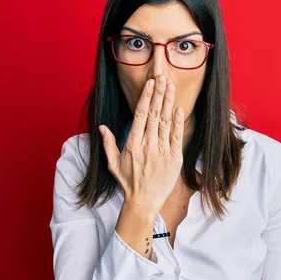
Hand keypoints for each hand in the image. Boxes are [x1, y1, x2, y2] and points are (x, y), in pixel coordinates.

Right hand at [99, 75, 184, 216]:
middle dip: (159, 94)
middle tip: (163, 77)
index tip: (150, 84)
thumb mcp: (113, 164)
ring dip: (168, 103)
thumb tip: (102, 127)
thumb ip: (109, 143)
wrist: (144, 202)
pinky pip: (176, 137)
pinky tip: (178, 108)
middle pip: (154, 115)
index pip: (140, 115)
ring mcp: (162, 152)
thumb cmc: (128, 182)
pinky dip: (177, 122)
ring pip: (165, 123)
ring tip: (171, 87)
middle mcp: (147, 146)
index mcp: (132, 144)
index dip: (146, 98)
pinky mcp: (174, 159)